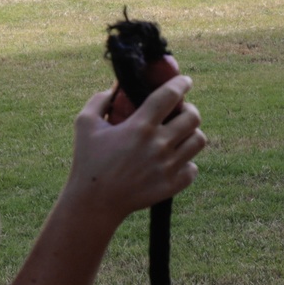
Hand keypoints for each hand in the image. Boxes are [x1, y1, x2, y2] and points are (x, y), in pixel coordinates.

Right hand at [66, 75, 204, 225]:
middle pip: (193, 117)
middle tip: (180, 112)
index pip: (170, 95)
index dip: (181, 83)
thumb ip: (100, 101)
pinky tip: (175, 161)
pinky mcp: (171, 185)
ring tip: (180, 135)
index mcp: (140, 126)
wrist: (94, 203)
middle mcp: (159, 145)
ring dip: (192, 134)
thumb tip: (115, 87)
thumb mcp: (85, 124)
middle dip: (189, 109)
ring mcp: (168, 167)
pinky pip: (193, 168)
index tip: (185, 81)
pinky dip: (187, 163)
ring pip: (198, 140)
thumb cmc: (87, 161)